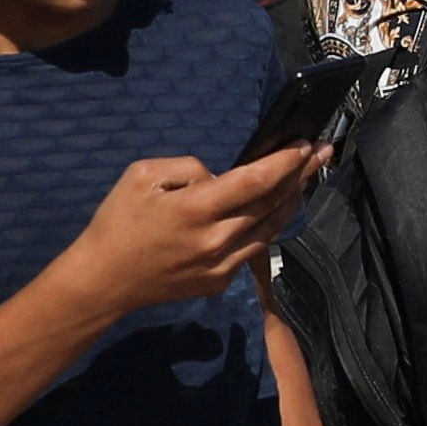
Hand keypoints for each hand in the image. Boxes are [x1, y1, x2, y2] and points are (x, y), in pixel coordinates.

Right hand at [61, 149, 313, 317]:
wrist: (104, 280)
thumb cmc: (118, 222)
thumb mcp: (143, 175)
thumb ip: (190, 169)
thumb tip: (220, 178)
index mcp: (196, 209)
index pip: (257, 180)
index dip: (286, 161)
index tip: (305, 144)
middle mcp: (217, 240)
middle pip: (272, 202)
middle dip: (300, 174)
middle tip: (322, 152)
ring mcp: (222, 265)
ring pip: (271, 228)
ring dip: (292, 201)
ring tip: (306, 178)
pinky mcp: (220, 281)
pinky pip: (255, 248)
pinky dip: (271, 225)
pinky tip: (277, 209)